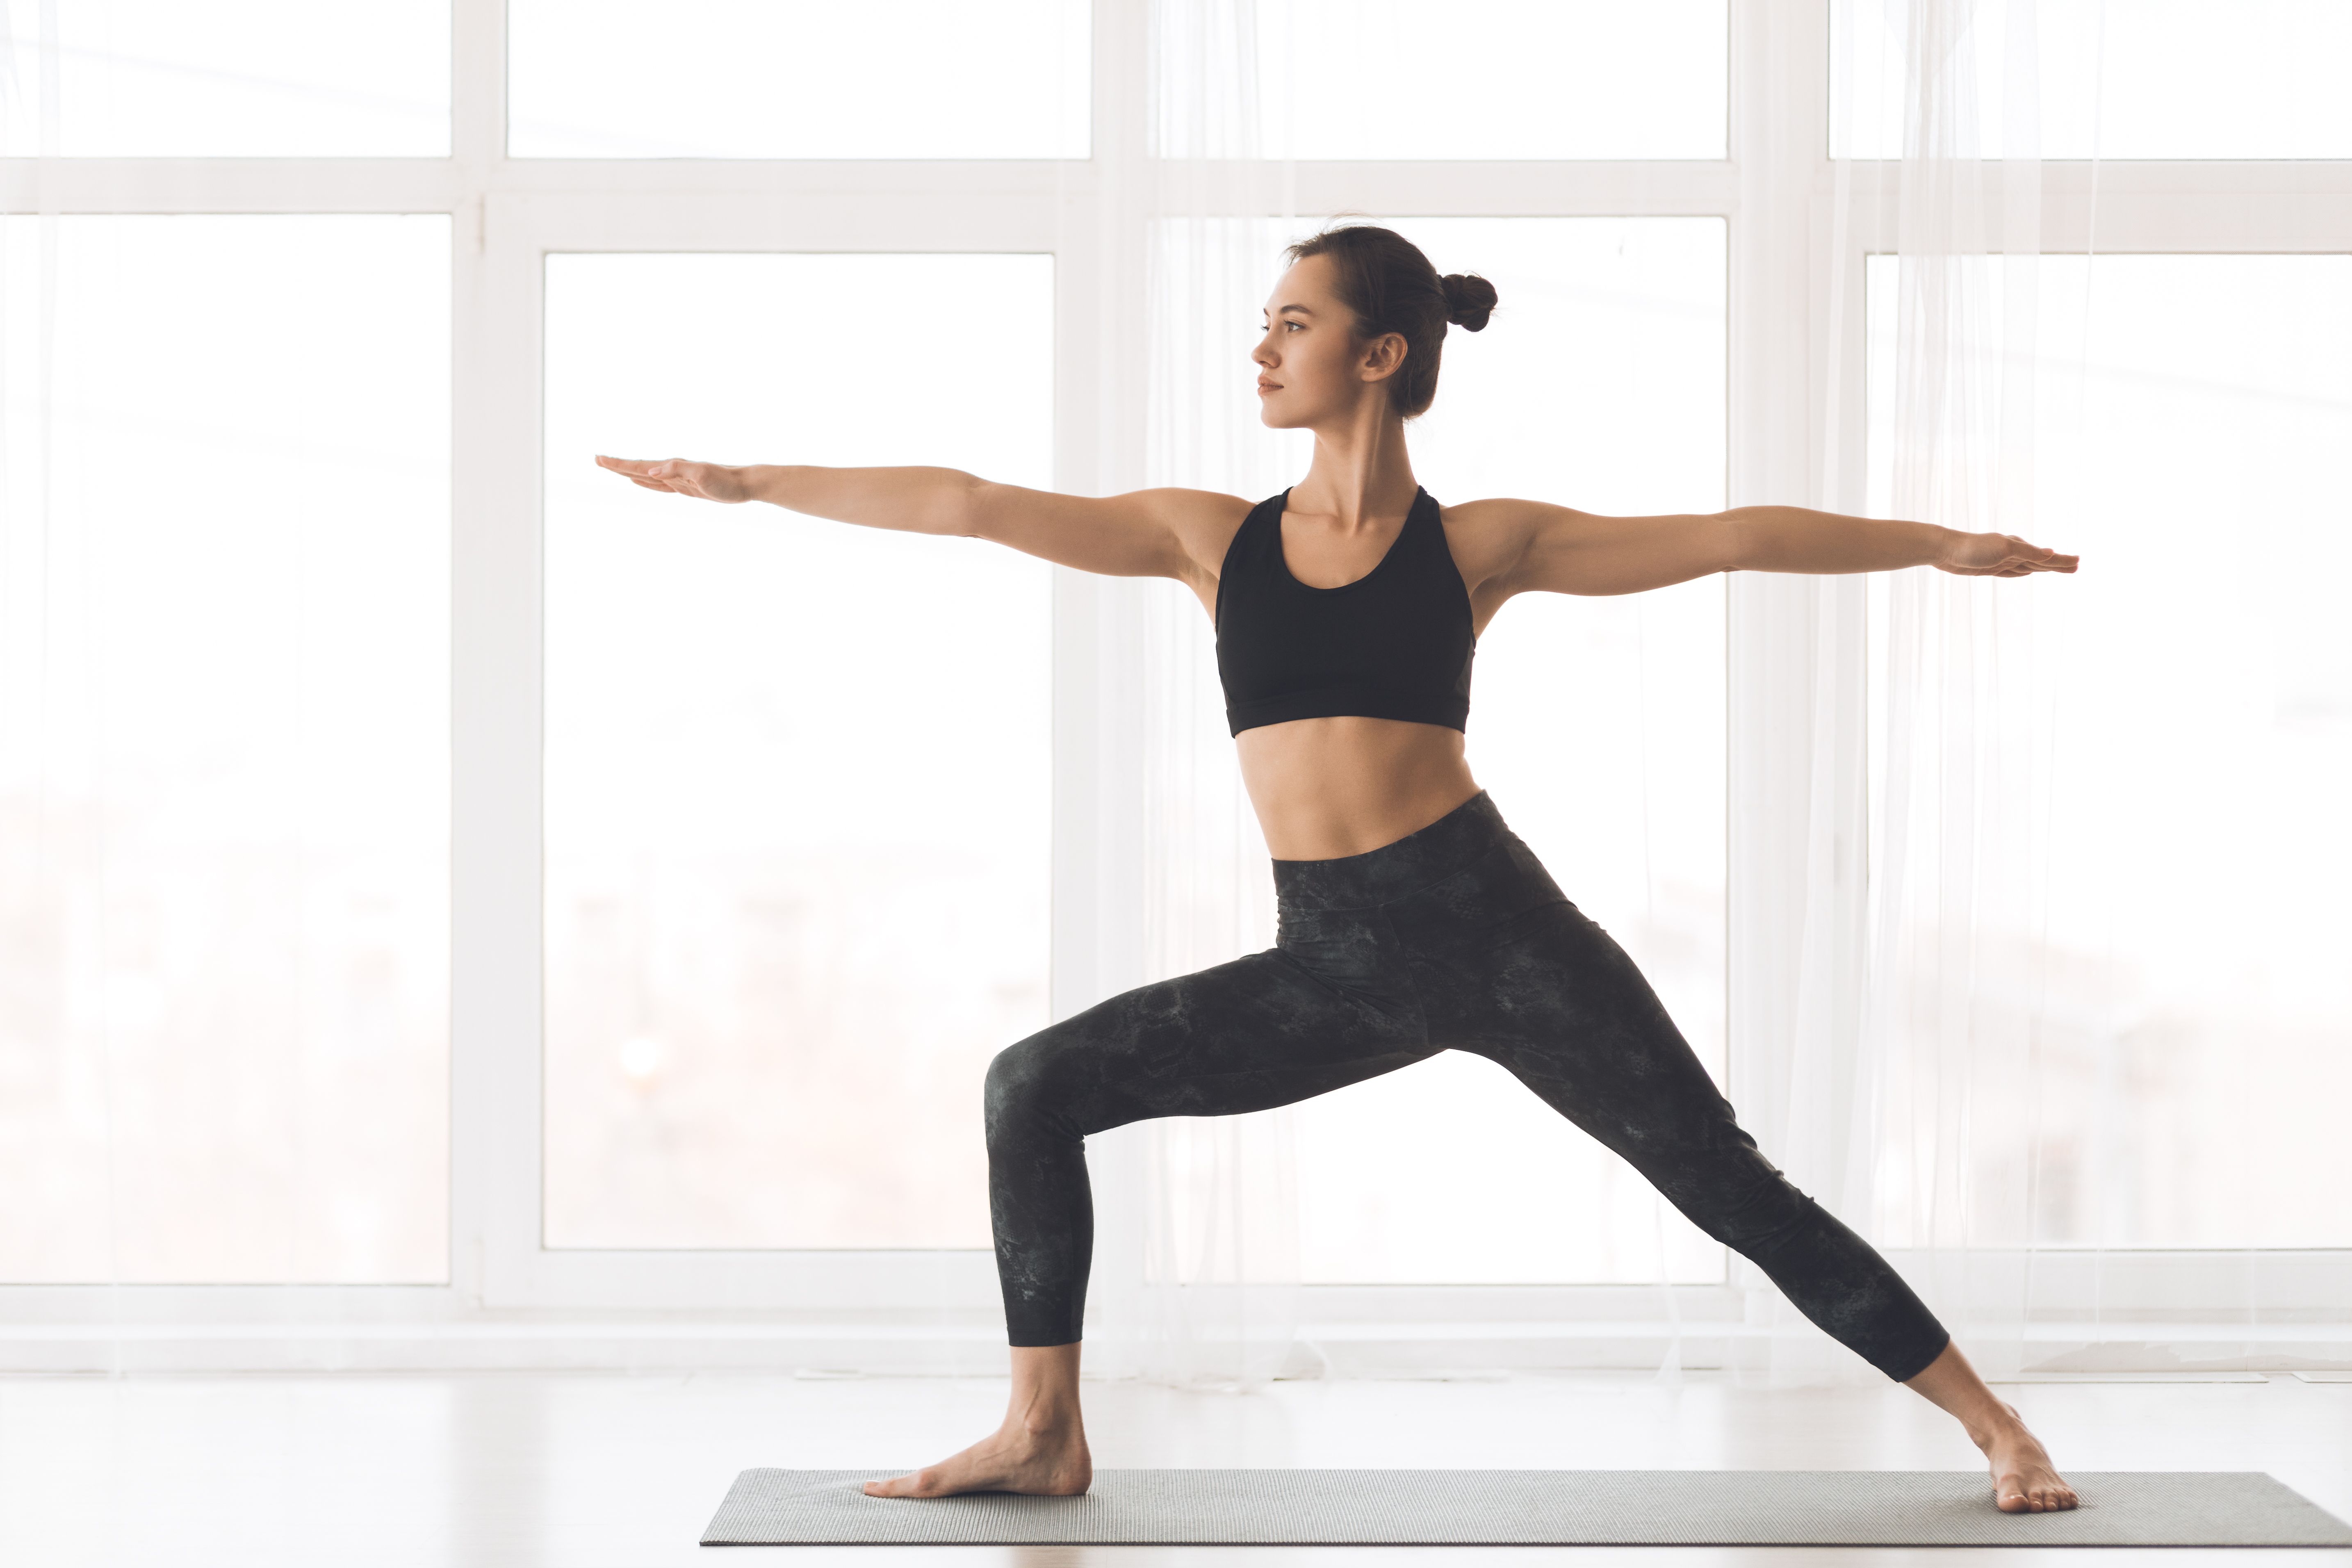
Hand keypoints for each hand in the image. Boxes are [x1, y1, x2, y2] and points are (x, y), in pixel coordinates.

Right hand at [594, 454, 752, 503]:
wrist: (743, 484)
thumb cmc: (725, 481)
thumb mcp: (702, 475)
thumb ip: (678, 470)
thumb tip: (652, 471)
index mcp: (671, 468)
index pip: (638, 465)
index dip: (618, 464)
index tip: (600, 459)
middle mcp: (670, 471)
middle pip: (637, 468)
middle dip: (617, 465)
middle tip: (597, 459)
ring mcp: (676, 479)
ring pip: (645, 475)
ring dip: (628, 472)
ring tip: (611, 467)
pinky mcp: (684, 487)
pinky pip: (658, 484)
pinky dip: (646, 481)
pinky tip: (640, 479)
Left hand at [1936, 530, 2078, 576]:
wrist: (1944, 550)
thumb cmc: (1973, 548)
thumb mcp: (2004, 549)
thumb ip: (2027, 552)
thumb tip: (2051, 553)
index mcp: (2019, 547)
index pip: (2046, 557)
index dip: (2062, 561)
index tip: (2078, 563)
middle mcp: (2013, 553)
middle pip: (2041, 562)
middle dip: (2058, 565)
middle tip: (2076, 567)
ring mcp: (2001, 560)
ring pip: (2030, 566)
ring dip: (2044, 568)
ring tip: (2058, 568)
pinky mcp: (1989, 567)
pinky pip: (2013, 571)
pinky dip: (2023, 571)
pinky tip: (2027, 571)